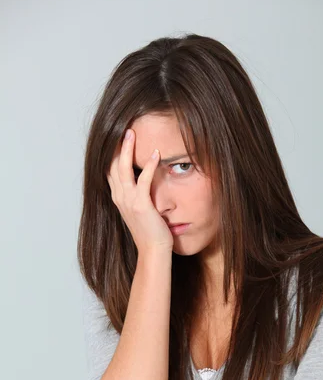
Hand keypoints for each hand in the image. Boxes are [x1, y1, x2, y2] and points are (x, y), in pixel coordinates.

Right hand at [107, 129, 173, 253]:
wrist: (153, 251)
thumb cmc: (151, 233)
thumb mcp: (140, 211)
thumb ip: (138, 197)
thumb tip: (142, 185)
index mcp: (118, 198)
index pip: (110, 170)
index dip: (112, 153)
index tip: (117, 137)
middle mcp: (119, 198)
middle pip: (112, 165)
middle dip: (116, 145)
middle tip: (123, 128)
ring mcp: (128, 201)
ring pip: (123, 168)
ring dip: (127, 149)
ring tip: (131, 132)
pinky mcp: (141, 205)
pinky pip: (143, 180)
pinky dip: (149, 165)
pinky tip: (155, 153)